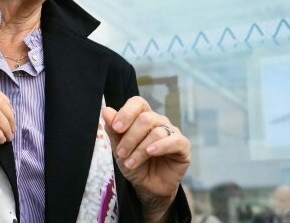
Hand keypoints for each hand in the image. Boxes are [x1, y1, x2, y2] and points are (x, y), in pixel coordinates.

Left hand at [102, 96, 190, 221]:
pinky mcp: (183, 146)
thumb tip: (106, 111)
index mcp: (144, 117)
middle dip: (130, 137)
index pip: (138, 103)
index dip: (127, 112)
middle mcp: (159, 121)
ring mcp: (172, 132)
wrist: (147, 187)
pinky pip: (174, 141)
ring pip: (157, 132)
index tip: (116, 128)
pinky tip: (150, 153)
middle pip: (146, 118)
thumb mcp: (119, 149)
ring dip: (140, 149)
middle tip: (121, 153)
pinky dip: (161, 146)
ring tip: (131, 163)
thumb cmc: (134, 164)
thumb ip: (114, 131)